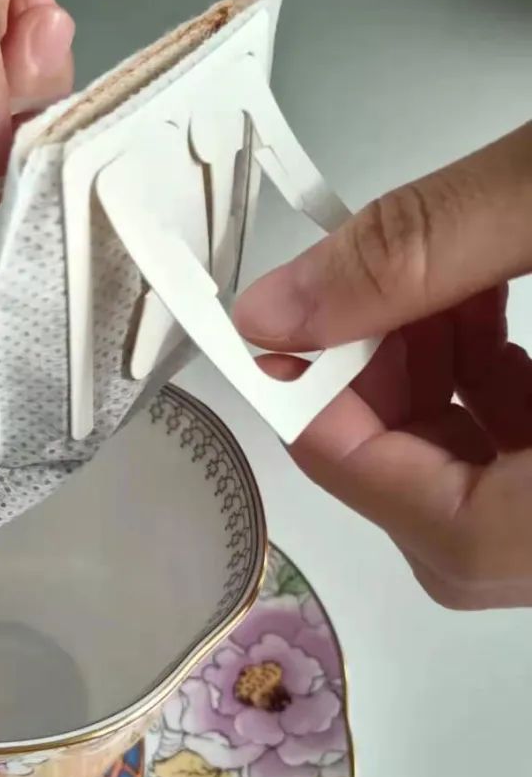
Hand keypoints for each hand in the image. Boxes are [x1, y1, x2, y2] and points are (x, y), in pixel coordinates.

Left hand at [234, 121, 531, 608]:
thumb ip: (422, 248)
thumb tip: (271, 309)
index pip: (446, 529)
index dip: (338, 436)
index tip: (276, 349)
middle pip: (459, 520)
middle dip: (382, 406)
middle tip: (357, 309)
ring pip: (493, 488)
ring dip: (432, 388)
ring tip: (430, 289)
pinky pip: (530, 457)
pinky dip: (487, 386)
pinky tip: (477, 306)